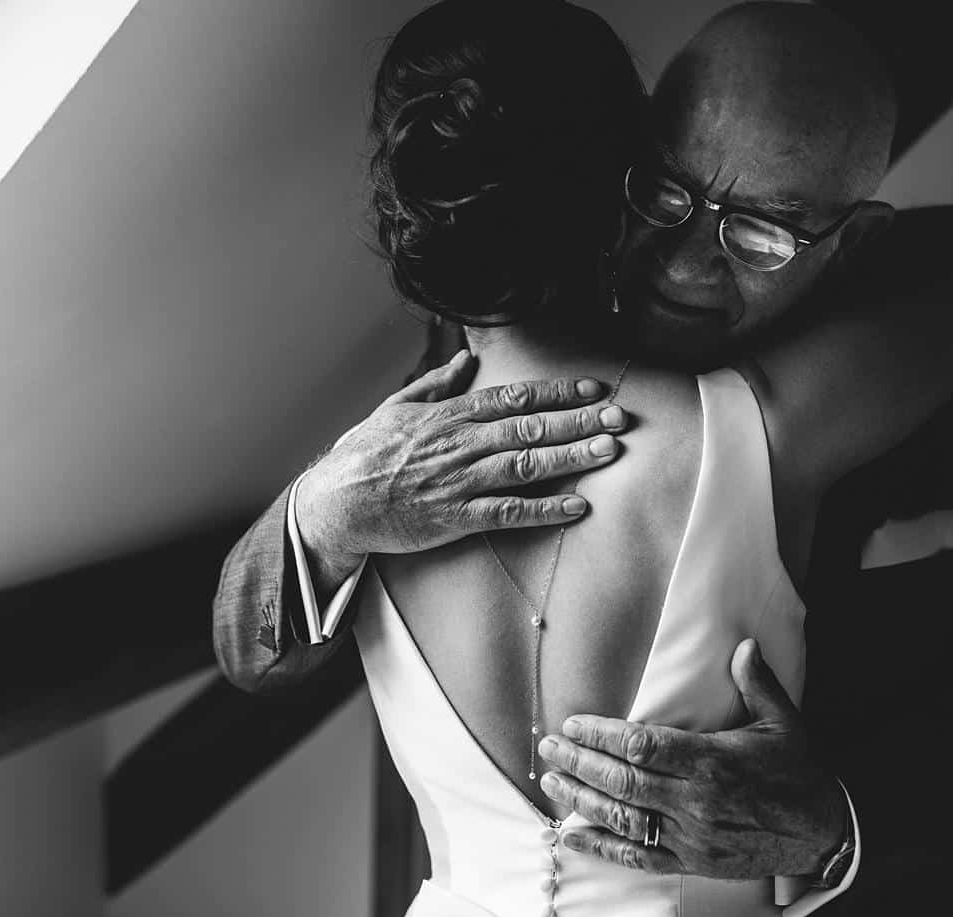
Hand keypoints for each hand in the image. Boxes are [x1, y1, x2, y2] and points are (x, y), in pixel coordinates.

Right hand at [296, 349, 627, 580]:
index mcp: (448, 415)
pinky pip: (506, 513)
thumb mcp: (395, 407)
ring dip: (571, 456)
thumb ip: (436, 385)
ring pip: (525, 464)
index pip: (513, 397)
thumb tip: (466, 362)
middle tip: (619, 415)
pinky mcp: (453, 518)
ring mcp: (458, 481)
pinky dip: (543, 509)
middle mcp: (458, 444)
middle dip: (578, 420)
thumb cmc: (362, 455)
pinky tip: (577, 506)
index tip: (593, 388)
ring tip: (609, 451)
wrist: (333, 504)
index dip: (557, 392)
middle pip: (529, 426)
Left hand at [537, 638, 846, 879]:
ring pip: (624, 818)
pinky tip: (572, 834)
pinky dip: (601, 847)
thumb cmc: (800, 774)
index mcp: (713, 762)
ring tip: (551, 781)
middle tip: (547, 748)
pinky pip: (638, 857)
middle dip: (580, 762)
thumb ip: (757, 682)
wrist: (823, 834)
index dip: (602, 735)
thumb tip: (742, 644)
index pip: (643, 746)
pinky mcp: (691, 861)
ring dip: (582, 799)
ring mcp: (691, 835)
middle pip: (623, 780)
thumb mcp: (784, 722)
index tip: (574, 724)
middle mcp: (696, 801)